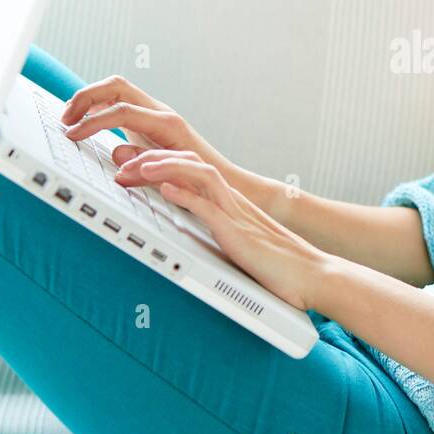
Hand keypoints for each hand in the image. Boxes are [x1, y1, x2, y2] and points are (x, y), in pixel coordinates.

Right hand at [60, 74, 235, 183]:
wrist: (219, 178)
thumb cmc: (198, 179)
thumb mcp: (169, 173)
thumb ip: (144, 162)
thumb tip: (117, 155)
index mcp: (166, 123)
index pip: (120, 111)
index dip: (92, 121)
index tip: (71, 134)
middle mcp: (161, 112)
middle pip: (116, 86)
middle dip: (86, 97)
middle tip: (65, 118)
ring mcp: (156, 113)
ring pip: (116, 89)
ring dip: (90, 99)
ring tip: (70, 118)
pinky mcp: (150, 119)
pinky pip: (120, 102)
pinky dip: (99, 106)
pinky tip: (86, 121)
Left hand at [128, 149, 328, 311]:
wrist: (313, 276)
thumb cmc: (280, 266)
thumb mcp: (240, 242)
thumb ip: (219, 232)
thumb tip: (192, 233)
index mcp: (230, 202)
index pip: (191, 168)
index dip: (159, 160)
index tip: (130, 162)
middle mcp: (232, 201)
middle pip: (189, 162)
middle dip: (151, 158)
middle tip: (120, 162)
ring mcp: (236, 214)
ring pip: (197, 174)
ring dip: (163, 167)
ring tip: (136, 168)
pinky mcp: (238, 232)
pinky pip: (208, 207)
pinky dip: (184, 195)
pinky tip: (164, 189)